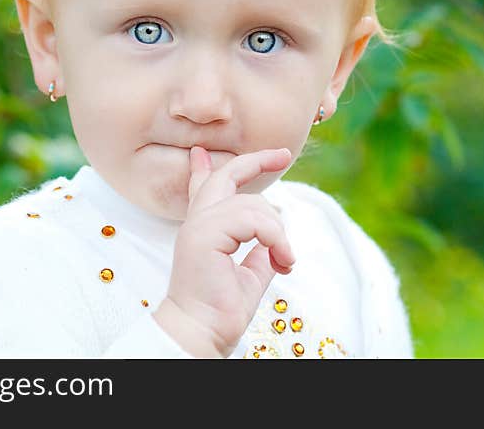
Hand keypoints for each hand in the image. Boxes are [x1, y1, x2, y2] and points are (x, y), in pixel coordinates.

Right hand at [152, 145, 294, 357]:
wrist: (203, 332)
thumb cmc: (221, 310)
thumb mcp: (249, 273)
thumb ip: (258, 252)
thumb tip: (272, 243)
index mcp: (205, 230)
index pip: (204, 188)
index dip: (206, 167)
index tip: (201, 152)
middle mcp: (198, 223)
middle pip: (225, 176)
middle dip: (256, 161)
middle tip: (283, 154)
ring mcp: (198, 226)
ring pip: (251, 204)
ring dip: (278, 231)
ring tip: (285, 259)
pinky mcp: (204, 235)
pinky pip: (252, 220)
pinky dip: (275, 237)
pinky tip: (282, 259)